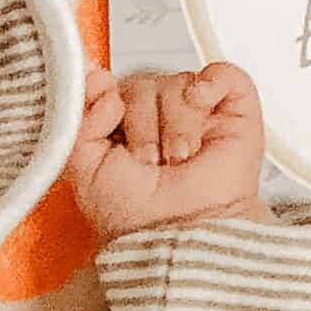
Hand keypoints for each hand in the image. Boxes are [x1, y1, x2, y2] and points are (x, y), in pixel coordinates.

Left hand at [68, 61, 269, 242]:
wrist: (180, 236)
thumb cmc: (137, 217)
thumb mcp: (85, 171)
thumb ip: (77, 122)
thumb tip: (97, 82)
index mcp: (123, 128)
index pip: (113, 88)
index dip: (109, 101)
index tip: (112, 121)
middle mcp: (159, 117)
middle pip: (143, 85)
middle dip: (143, 127)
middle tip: (151, 164)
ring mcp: (197, 112)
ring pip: (177, 83)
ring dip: (175, 126)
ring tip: (179, 160)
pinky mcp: (233, 112)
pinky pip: (222, 74)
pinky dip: (211, 85)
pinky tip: (201, 109)